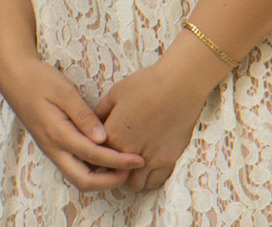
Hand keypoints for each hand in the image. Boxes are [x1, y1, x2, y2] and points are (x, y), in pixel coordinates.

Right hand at [0, 54, 143, 192]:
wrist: (14, 77)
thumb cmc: (38, 79)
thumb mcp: (63, 90)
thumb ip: (82, 115)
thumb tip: (102, 138)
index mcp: (56, 133)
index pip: (93, 155)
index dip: (118, 160)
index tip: (138, 158)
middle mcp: (53, 147)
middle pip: (84, 181)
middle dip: (110, 181)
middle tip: (131, 169)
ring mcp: (51, 149)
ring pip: (78, 177)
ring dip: (101, 178)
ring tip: (122, 165)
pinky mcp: (52, 147)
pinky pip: (74, 167)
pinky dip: (92, 169)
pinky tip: (105, 157)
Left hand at [93, 46, 224, 192]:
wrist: (178, 87)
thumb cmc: (145, 86)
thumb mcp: (114, 94)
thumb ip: (101, 113)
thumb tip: (93, 125)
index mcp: (112, 136)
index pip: (94, 158)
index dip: (93, 156)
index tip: (94, 154)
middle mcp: (129, 153)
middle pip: (113, 176)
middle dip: (109, 171)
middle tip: (110, 163)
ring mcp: (150, 160)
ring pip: (134, 185)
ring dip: (128, 179)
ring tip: (127, 167)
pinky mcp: (168, 161)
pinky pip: (155, 183)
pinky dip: (148, 180)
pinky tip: (145, 169)